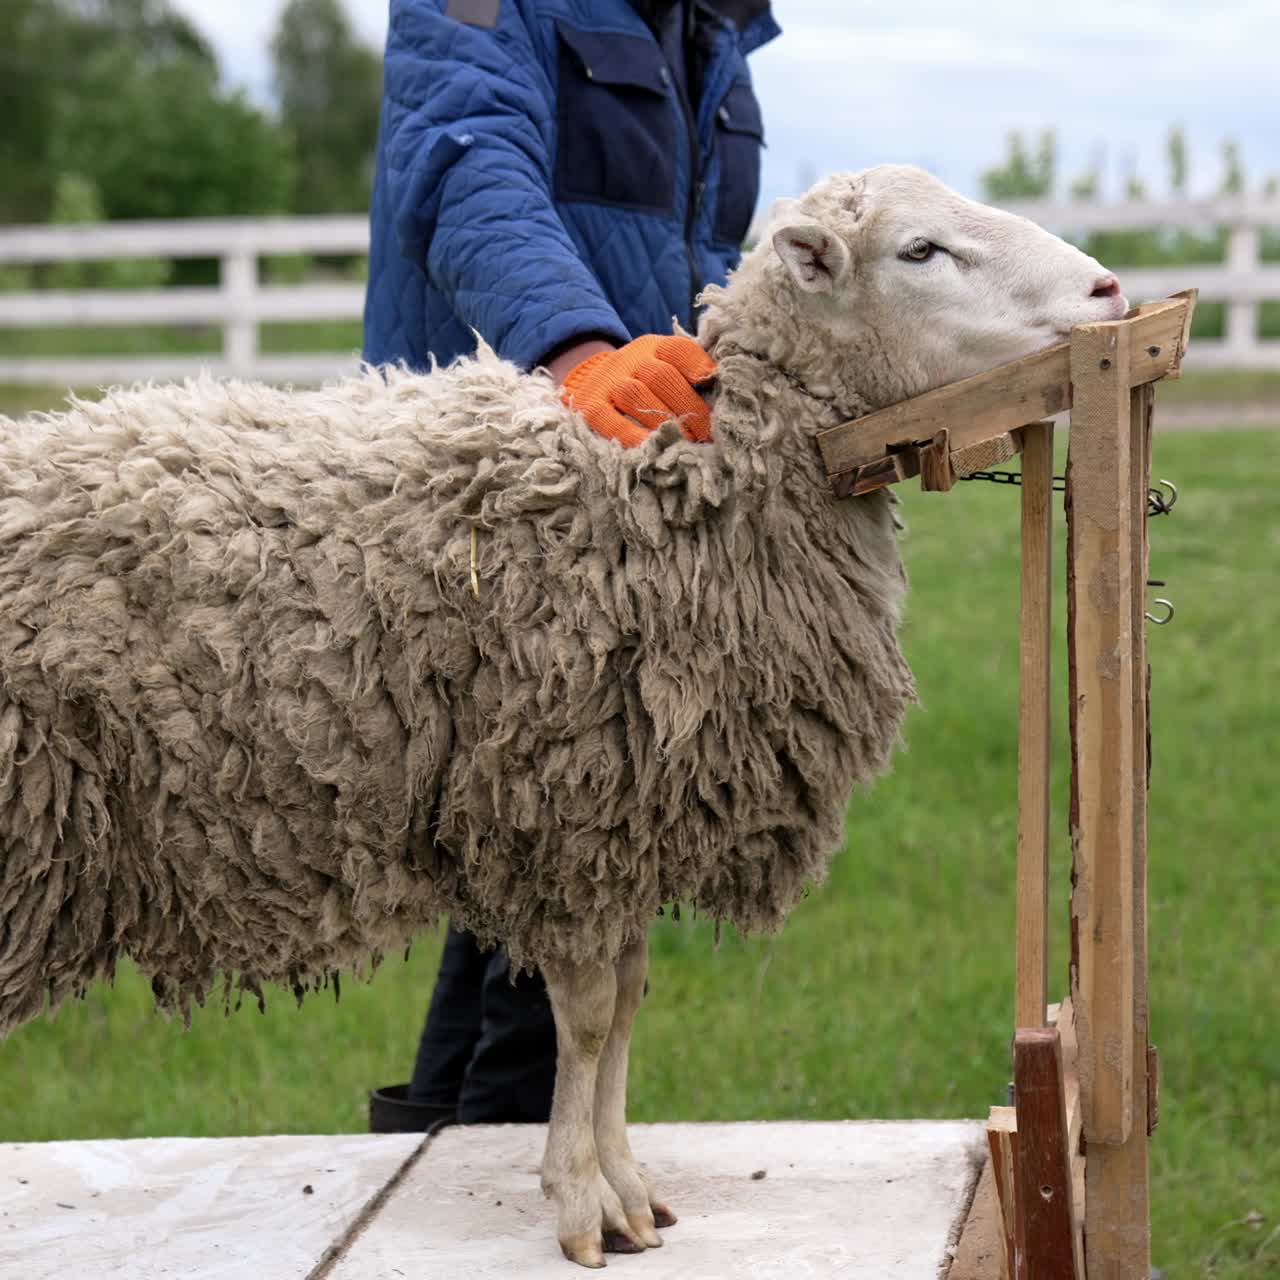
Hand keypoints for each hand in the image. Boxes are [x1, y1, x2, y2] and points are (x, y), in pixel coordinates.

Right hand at [558, 335, 715, 446]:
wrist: (587, 389)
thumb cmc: (642, 388)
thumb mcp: (662, 371)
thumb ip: (690, 380)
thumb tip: (725, 397)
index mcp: (654, 349)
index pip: (678, 350)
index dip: (697, 364)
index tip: (712, 383)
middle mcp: (630, 360)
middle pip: (661, 376)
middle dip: (689, 407)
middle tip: (708, 434)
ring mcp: (608, 384)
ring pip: (637, 395)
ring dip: (665, 422)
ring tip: (686, 445)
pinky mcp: (590, 409)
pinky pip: (614, 423)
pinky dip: (636, 438)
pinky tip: (654, 451)